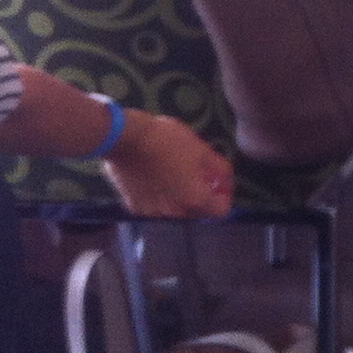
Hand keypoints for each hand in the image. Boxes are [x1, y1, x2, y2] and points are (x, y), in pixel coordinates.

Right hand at [104, 113, 234, 218]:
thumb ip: (220, 169)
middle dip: (201, 195)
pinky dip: (159, 197)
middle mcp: (174, 213)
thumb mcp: (202, 150)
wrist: (127, 139)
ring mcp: (151, 212)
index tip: (219, 181)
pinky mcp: (133, 207)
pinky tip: (156, 178)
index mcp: (194, 200)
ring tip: (175, 174)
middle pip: (197, 211)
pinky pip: (155, 207)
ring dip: (179, 197)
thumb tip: (225, 181)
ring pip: (175, 210)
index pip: (220, 211)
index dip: (224, 195)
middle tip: (197, 174)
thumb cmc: (169, 141)